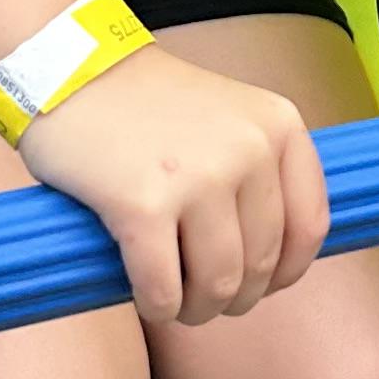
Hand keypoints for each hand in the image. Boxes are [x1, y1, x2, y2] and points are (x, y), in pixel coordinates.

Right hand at [17, 42, 330, 322]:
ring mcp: (198, 177)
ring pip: (218, 284)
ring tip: (176, 303)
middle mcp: (249, 149)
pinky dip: (158, 306)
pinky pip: (164, 287)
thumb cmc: (146, 104)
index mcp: (278, 126)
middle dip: (234, 297)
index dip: (286, 271)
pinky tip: (147, 298)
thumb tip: (274, 262)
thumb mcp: (231, 116)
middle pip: (260, 264)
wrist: (69, 69)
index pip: (309, 226)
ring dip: (197, 309)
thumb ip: (261, 170)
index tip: (260, 284)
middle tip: (204, 298)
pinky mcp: (144, 205)